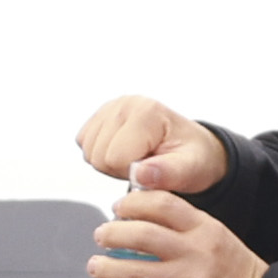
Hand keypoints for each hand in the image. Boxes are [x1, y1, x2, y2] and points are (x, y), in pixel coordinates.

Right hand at [73, 95, 226, 193]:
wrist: (190, 147)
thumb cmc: (192, 157)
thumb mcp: (190, 169)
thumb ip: (167, 173)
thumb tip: (139, 174)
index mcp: (147, 112)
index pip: (114, 158)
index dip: (131, 173)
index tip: (152, 169)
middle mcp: (125, 103)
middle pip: (97, 156)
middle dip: (120, 170)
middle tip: (145, 165)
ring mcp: (110, 107)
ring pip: (88, 152)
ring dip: (110, 164)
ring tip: (136, 159)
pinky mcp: (99, 116)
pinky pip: (84, 145)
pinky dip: (102, 155)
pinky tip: (124, 153)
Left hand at [88, 189, 267, 277]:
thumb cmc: (230, 267)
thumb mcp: (213, 233)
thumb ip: (180, 225)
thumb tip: (137, 219)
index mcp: (204, 227)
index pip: (162, 204)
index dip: (133, 203)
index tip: (118, 208)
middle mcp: (196, 251)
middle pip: (143, 235)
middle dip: (112, 234)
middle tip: (101, 236)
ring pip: (136, 272)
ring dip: (107, 268)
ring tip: (96, 266)